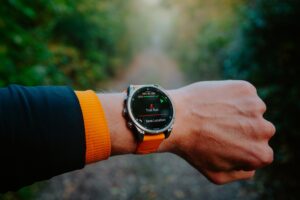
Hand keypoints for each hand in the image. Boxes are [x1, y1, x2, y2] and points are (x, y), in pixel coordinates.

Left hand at [159, 81, 274, 183]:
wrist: (176, 119)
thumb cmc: (193, 149)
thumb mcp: (216, 175)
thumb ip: (241, 174)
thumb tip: (251, 166)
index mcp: (260, 154)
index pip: (261, 153)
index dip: (242, 149)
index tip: (224, 144)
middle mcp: (264, 130)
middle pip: (260, 130)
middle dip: (244, 130)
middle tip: (219, 128)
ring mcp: (256, 107)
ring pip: (253, 111)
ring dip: (240, 112)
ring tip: (214, 115)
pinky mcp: (245, 89)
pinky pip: (244, 94)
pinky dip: (233, 97)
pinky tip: (214, 102)